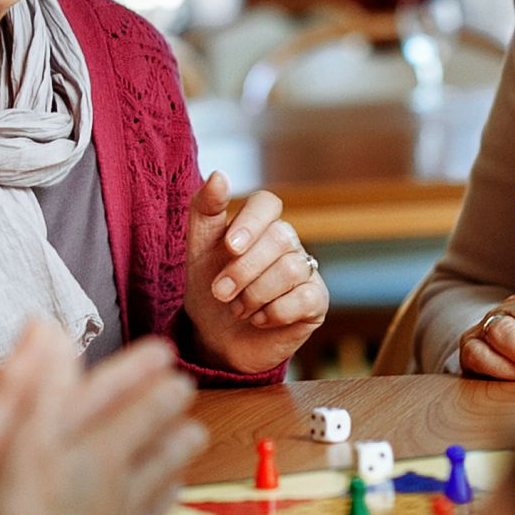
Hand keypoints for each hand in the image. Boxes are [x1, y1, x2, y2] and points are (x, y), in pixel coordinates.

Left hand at [180, 174, 327, 374]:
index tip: (229, 246)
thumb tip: (219, 175)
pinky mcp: (316, 302)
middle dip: (243, 269)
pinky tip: (259, 319)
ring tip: (238, 309)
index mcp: (259, 225)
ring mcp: (306, 271)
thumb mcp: (198, 250)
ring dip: (255, 294)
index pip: (267, 203)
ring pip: (291, 268)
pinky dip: (274, 312)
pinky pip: (305, 298)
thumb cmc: (210, 289)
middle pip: (280, 237)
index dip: (251, 222)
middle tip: (219, 292)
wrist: (217, 340)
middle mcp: (287, 243)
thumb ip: (205, 210)